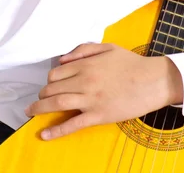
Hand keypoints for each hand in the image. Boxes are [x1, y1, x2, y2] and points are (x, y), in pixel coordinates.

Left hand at [25, 42, 183, 139]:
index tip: (50, 84)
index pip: (56, 73)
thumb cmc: (131, 63)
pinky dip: (56, 131)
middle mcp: (85, 81)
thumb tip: (62, 59)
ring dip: (40, 109)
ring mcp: (90, 99)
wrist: (152, 80)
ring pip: (57, 103)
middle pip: (53, 88)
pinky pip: (72, 124)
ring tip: (31, 113)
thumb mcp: (108, 48)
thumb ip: (83, 50)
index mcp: (87, 65)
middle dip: (43, 94)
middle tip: (41, 99)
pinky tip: (44, 135)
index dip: (50, 79)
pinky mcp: (98, 115)